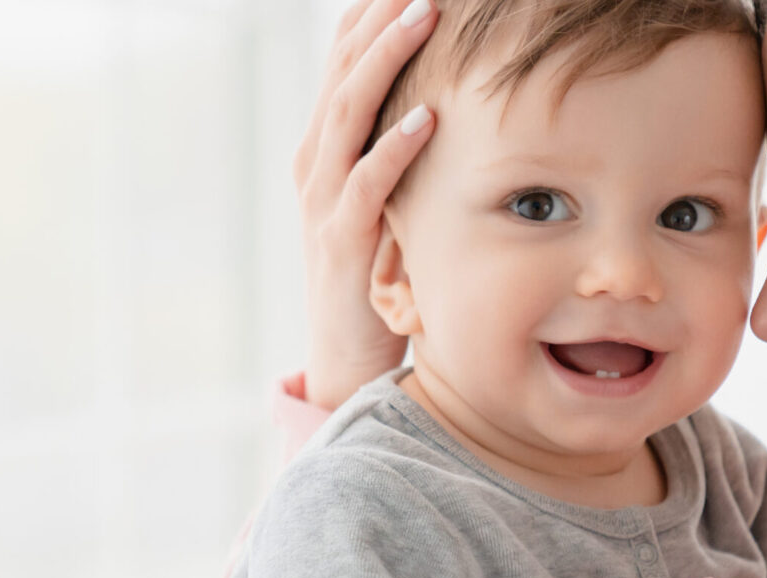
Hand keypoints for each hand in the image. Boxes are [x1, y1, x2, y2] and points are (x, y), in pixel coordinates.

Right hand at [294, 0, 438, 409]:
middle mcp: (316, 163)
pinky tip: (426, 118)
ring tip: (422, 16)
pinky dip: (393, 148)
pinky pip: (365, 186)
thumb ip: (399, 147)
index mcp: (325, 146)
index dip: (372, 14)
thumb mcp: (385, 196)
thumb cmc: (375, 271)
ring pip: (347, 114)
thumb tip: (450, 96)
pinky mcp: (341, 243)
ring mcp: (323, 201)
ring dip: (386, 60)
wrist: (346, 354)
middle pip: (343, 71)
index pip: (344, 60)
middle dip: (380, 18)